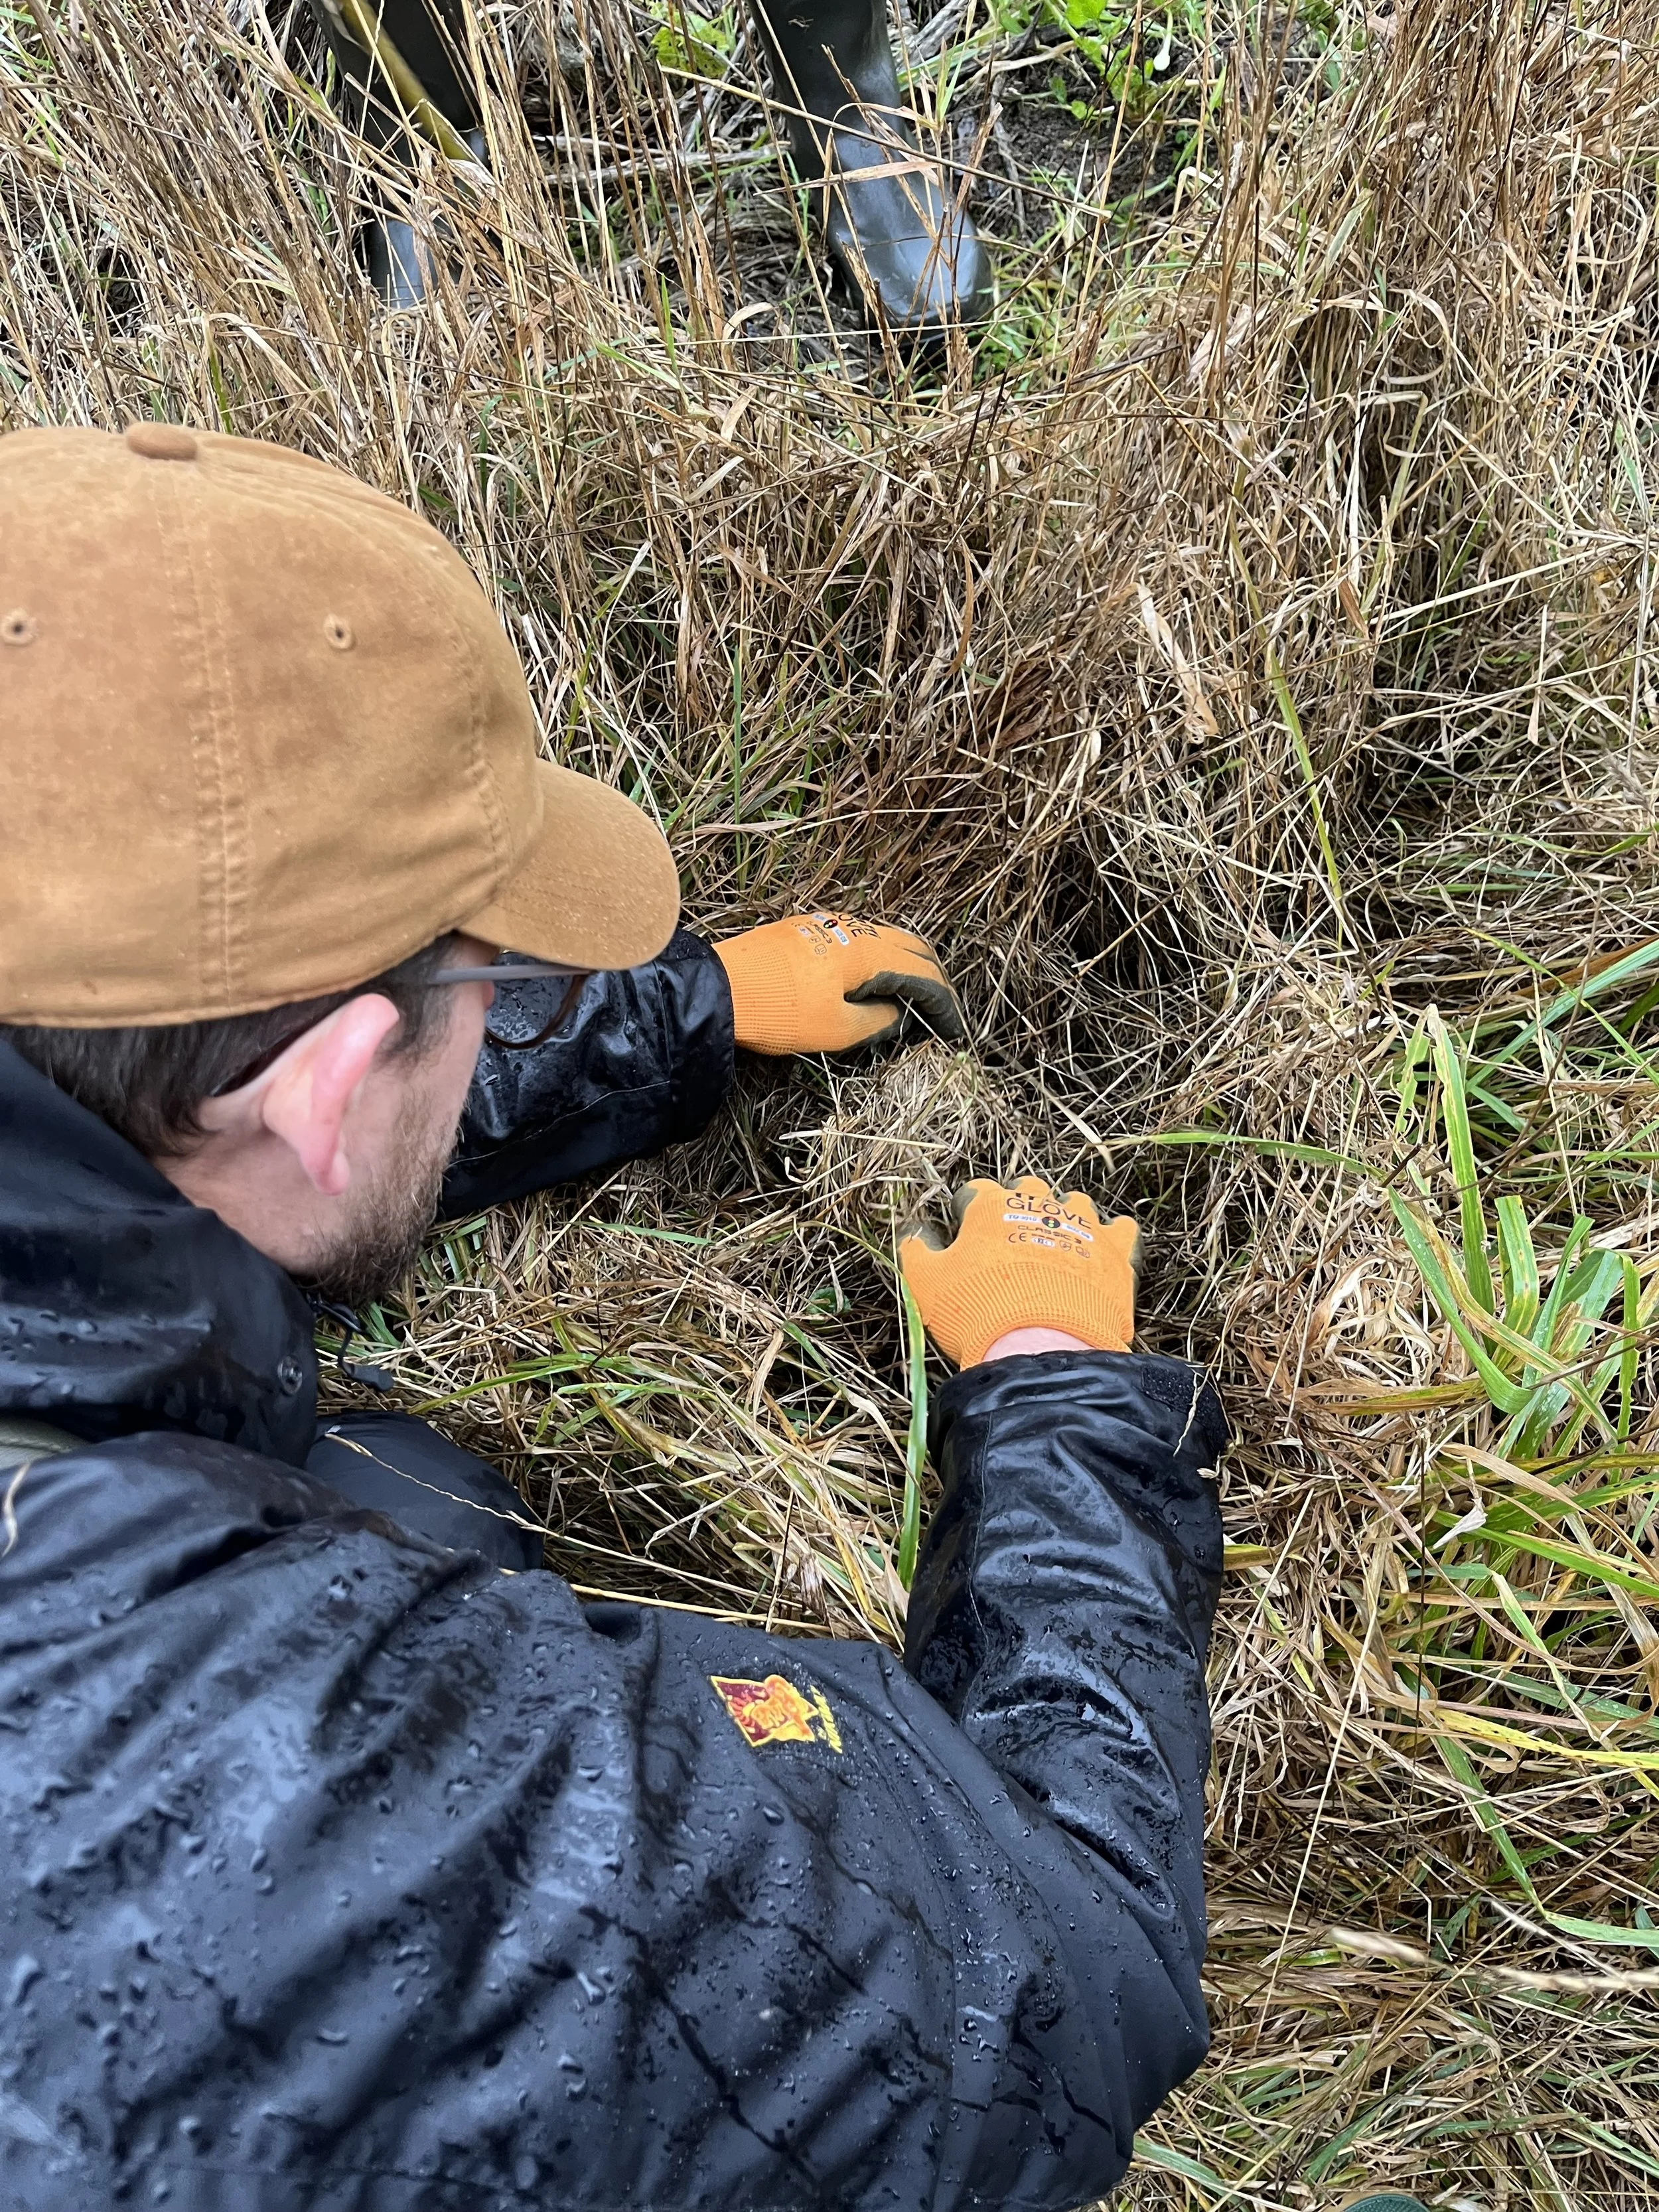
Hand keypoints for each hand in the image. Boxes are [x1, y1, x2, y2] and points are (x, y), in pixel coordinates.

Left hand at [714, 913, 964, 1056]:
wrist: (717, 987)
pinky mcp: (805, 930)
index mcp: (868, 950)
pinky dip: (876, 959)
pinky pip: (856, 939)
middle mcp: (853, 928)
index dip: (944, 1003)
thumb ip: (877, 1021)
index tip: (954, 1028)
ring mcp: (827, 924)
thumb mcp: (836, 1030)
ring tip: (910, 996)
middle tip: (940, 1008)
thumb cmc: (777, 1011)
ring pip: (882, 938)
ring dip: (904, 964)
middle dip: (931, 977)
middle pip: (909, 946)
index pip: (923, 972)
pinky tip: (869, 980)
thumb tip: (898, 1015)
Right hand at [898, 1176, 1138, 1368]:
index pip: (975, 1192)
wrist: (1041, 1346)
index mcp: (990, 1205)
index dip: (967, 1212)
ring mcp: (1082, 1223)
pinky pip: (1121, 1229)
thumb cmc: (976, 1311)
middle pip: (1028, 1187)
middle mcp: (1039, 1202)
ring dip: (1065, 1216)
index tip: (964, 1233)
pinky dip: (1113, 1236)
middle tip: (1011, 1240)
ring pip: (1075, 1202)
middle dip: (1019, 1204)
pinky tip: (1103, 1252)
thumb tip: (915, 1233)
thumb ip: (918, 1251)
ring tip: (1058, 1245)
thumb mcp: (927, 1283)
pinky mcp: (1115, 1250)